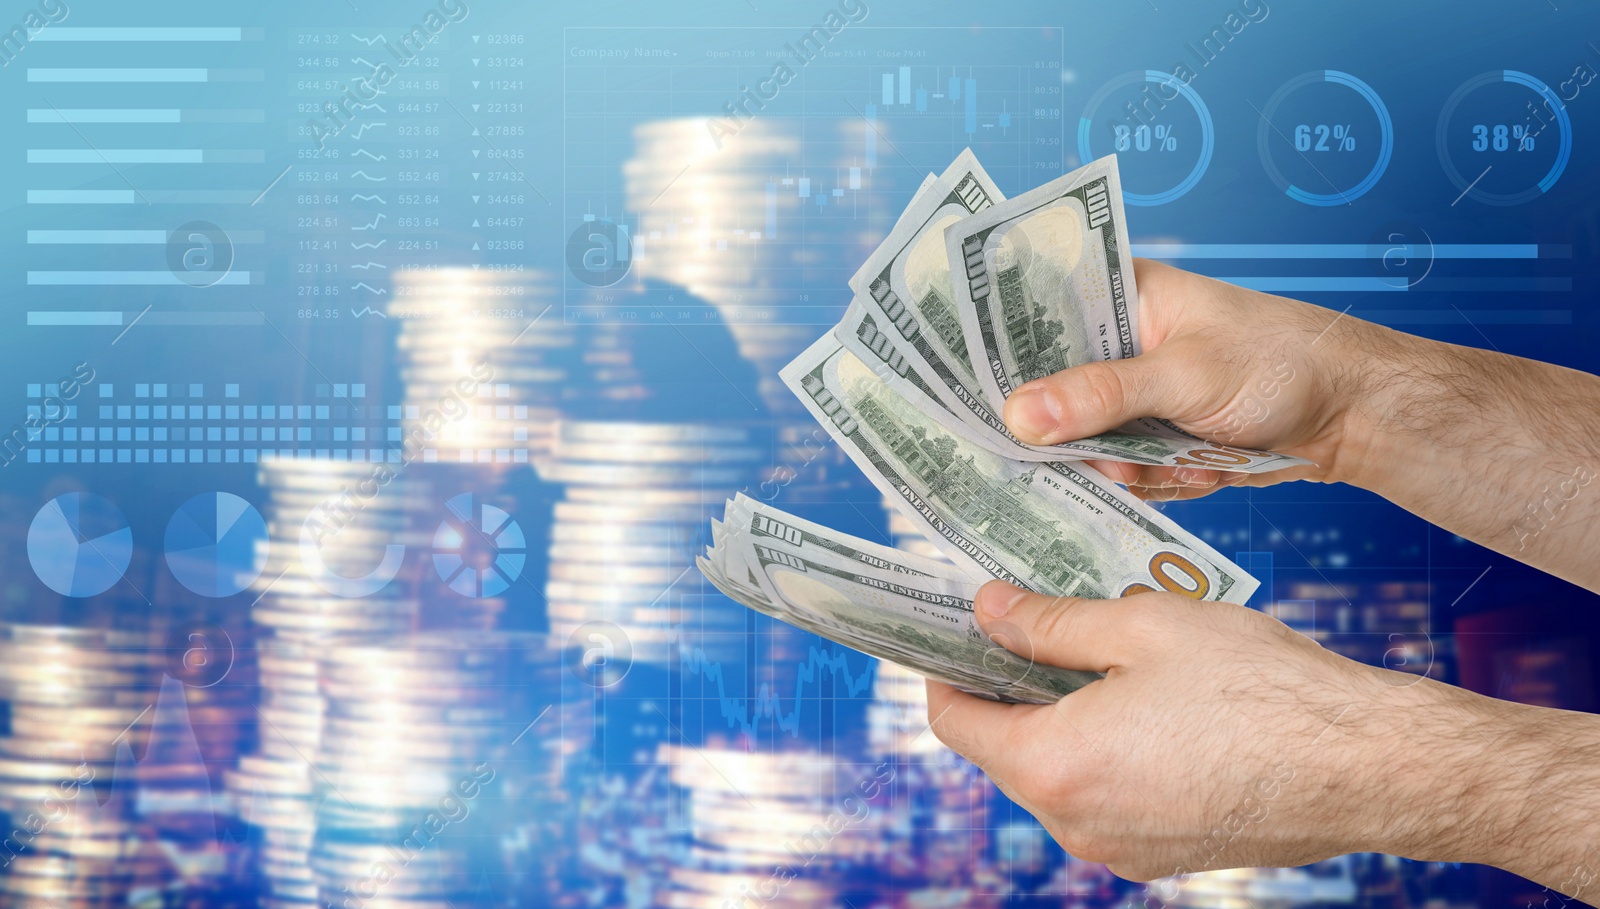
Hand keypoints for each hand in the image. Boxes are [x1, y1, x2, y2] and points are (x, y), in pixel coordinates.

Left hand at [925, 581, 1567, 883]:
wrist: (1368, 764)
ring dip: (1056, 721)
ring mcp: (1121, 850)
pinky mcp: (1163, 856)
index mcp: (1054, 765)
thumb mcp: (1141, 626)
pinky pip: (1104, 801)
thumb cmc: (1261, 687)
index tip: (957, 628)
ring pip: (1053, 777)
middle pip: (1000, 752)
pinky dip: (1101, 755)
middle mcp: (1076, 824)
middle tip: (1028, 626)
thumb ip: (1050, 623)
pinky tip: (1141, 706)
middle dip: (1004, 690)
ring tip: (1096, 657)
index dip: (945, 667)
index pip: (953, 721)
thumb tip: (988, 610)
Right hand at [1001, 258, 1394, 499]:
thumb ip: (1100, 396)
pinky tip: (1204, 467)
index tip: (980, 397)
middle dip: (1079, 435)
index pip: (1032, 315)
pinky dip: (1159, 480)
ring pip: (1085, 442)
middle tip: (1114, 452)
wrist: (1351, 414)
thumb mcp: (1184, 375)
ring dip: (1131, 465)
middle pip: (1050, 392)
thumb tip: (1018, 417)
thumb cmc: (1278, 363)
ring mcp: (1136, 393)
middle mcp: (1118, 342)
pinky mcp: (1155, 435)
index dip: (1000, 355)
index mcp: (1118, 295)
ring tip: (1188, 457)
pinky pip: (1123, 469)